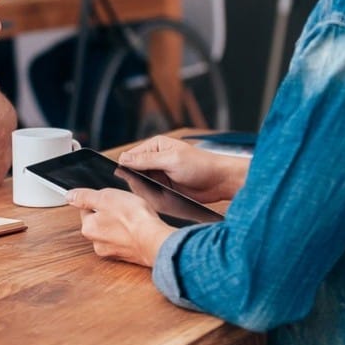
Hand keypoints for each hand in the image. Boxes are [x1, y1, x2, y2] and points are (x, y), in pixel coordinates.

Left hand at [65, 188, 175, 266]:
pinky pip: (125, 241)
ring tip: (132, 217)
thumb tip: (70, 196)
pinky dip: (130, 235)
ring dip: (120, 225)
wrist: (155, 240)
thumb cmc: (133, 218)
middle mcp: (97, 244)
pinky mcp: (128, 256)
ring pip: (113, 232)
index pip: (86, 210)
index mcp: (89, 228)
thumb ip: (85, 197)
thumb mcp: (106, 197)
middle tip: (123, 207)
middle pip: (99, 222)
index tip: (109, 199)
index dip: (98, 201)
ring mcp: (113, 252)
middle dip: (109, 214)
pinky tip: (139, 228)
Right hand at [118, 135, 248, 202]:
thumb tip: (123, 158)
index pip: (130, 156)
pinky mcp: (165, 188)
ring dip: (148, 191)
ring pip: (142, 186)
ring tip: (160, 192)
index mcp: (155, 146)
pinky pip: (152, 194)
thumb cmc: (200, 165)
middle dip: (139, 182)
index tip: (131, 178)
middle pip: (134, 173)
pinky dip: (155, 198)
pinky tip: (162, 198)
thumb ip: (146, 159)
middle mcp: (155, 159)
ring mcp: (160, 175)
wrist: (220, 181)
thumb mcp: (172, 160)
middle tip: (150, 188)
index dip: (127, 168)